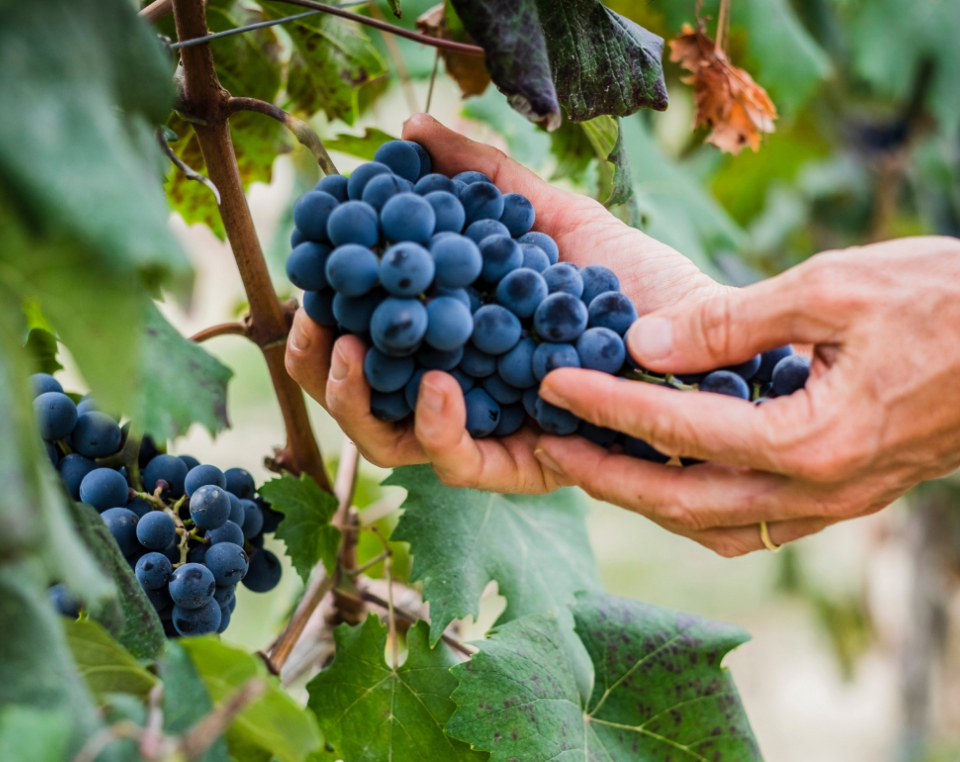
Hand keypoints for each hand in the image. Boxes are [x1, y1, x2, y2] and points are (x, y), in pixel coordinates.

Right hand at [286, 113, 724, 492]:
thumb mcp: (547, 214)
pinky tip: (438, 383)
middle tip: (311, 324)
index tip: (306, 283)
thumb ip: (480, 178)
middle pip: (365, 400)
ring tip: (346, 348)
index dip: (323, 322)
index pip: (369, 344)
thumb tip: (409, 129)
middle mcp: (463, 393)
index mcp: (455, 342)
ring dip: (356, 400)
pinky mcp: (525, 465)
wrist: (704, 326)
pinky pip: (461, 464)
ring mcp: (489, 433)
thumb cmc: (629, 277)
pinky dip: (438, 426)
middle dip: (321, 370)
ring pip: (392, 442)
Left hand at [533, 236, 959, 554]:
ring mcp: (835, 502)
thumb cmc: (948, 301)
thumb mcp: (834, 288)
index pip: (677, 430)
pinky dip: (698, 506)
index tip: (550, 385)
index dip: (605, 405)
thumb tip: (643, 342)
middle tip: (547, 448)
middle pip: (681, 502)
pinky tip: (670, 479)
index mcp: (813, 439)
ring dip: (648, 500)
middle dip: (605, 476)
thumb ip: (732, 322)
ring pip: (714, 525)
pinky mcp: (845, 495)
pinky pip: (754, 521)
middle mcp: (819, 490)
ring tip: (595, 466)